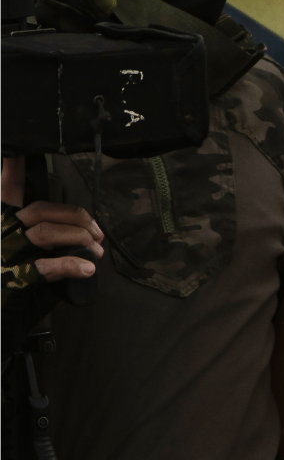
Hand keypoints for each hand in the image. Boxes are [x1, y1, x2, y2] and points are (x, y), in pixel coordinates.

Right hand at [0, 157, 103, 280]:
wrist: (2, 309)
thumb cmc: (12, 274)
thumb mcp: (21, 244)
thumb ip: (45, 229)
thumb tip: (84, 231)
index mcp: (1, 219)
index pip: (7, 187)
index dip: (12, 168)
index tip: (18, 150)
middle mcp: (2, 231)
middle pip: (41, 211)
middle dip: (77, 219)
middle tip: (98, 234)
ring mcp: (5, 253)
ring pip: (46, 233)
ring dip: (79, 239)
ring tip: (97, 252)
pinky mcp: (12, 278)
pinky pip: (44, 267)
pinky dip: (70, 266)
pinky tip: (88, 268)